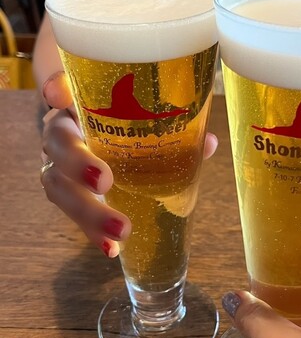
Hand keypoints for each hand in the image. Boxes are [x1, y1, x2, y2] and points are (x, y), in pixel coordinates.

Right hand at [40, 71, 217, 256]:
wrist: (95, 139)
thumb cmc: (124, 123)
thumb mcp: (143, 117)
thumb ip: (170, 126)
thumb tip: (207, 142)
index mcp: (80, 102)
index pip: (60, 87)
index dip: (56, 90)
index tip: (59, 96)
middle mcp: (62, 132)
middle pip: (57, 144)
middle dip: (78, 163)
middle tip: (105, 181)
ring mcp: (57, 165)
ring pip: (57, 186)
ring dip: (89, 211)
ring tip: (120, 231)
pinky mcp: (64, 194)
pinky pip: (70, 215)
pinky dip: (92, 233)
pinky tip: (112, 249)